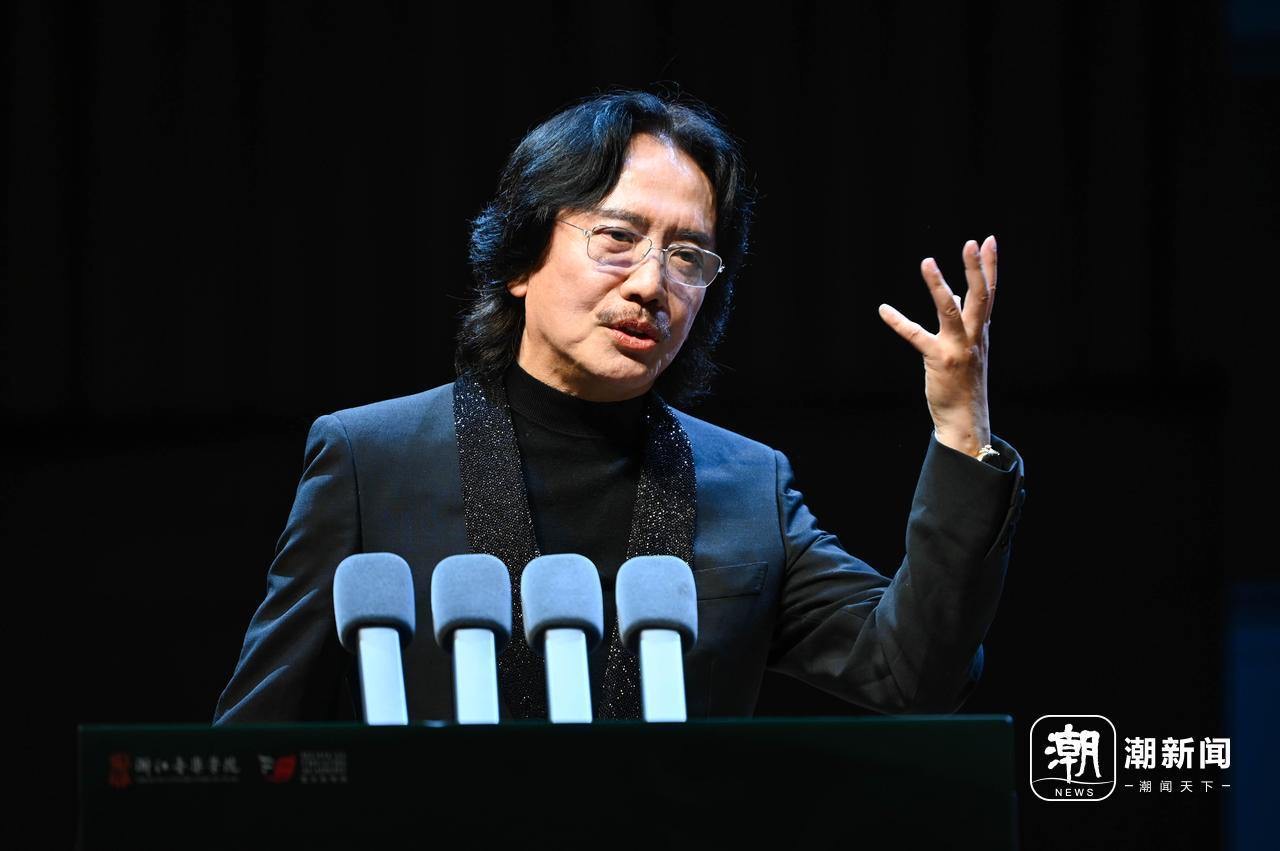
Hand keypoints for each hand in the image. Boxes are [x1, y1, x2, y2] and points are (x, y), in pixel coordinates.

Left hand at [877, 235, 997, 456]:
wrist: (966, 419)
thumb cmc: (965, 383)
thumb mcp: (971, 350)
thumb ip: (966, 322)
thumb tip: (960, 297)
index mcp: (981, 331)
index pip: (989, 293)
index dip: (991, 266)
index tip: (990, 240)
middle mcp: (974, 336)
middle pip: (981, 297)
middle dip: (977, 268)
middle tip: (972, 242)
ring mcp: (958, 348)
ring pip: (950, 311)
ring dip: (939, 286)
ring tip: (927, 262)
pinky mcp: (939, 360)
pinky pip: (916, 337)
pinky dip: (899, 322)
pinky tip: (884, 310)